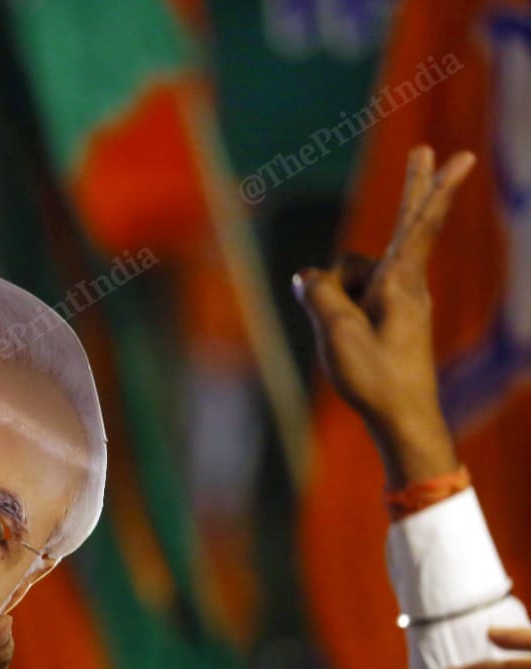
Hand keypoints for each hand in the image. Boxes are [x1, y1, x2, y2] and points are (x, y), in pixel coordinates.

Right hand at [295, 145, 474, 487]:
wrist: (404, 420)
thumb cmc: (375, 378)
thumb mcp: (336, 334)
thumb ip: (319, 294)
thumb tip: (307, 276)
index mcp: (401, 285)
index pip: (419, 226)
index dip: (434, 189)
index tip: (460, 156)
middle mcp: (406, 286)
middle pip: (403, 229)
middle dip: (414, 189)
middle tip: (425, 149)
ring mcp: (399, 302)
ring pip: (354, 276)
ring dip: (337, 296)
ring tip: (343, 341)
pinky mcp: (391, 319)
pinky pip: (353, 297)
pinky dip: (338, 310)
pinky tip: (340, 340)